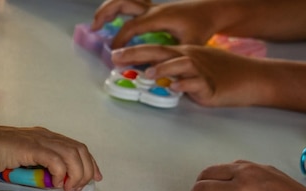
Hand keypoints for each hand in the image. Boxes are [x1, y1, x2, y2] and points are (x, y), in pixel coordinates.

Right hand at [0, 125, 101, 190]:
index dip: (89, 163)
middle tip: (79, 187)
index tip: (94, 178)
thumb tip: (49, 179)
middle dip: (86, 170)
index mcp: (44, 137)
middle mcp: (46, 136)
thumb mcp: (20, 160)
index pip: (76, 147)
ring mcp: (39, 140)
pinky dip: (62, 174)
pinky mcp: (32, 147)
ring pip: (72, 155)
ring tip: (68, 187)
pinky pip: (57, 161)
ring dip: (76, 174)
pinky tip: (56, 183)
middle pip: (80, 150)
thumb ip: (35, 166)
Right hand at [92, 0, 218, 48]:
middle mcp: (153, 9)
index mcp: (158, 17)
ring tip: (98, 22)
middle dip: (104, 13)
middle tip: (94, 27)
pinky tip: (114, 20)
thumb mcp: (189, 45)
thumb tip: (154, 70)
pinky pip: (131, 4)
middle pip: (122, 2)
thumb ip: (171, 57)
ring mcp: (152, 6)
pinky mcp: (153, 8)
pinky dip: (119, 9)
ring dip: (109, 8)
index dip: (119, 41)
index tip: (113, 54)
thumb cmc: (202, 27)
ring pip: (125, 0)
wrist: (212, 11)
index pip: (131, 27)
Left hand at [112, 44, 270, 107]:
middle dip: (138, 54)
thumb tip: (149, 76)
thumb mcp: (194, 68)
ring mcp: (200, 70)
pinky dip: (185, 84)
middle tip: (118, 58)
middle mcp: (189, 58)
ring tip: (148, 74)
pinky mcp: (210, 85)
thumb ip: (172, 71)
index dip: (135, 51)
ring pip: (180, 65)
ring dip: (163, 68)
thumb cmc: (222, 74)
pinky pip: (196, 83)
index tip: (115, 55)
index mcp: (183, 54)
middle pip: (161, 52)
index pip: (155, 49)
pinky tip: (176, 87)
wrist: (251, 77)